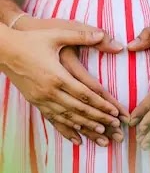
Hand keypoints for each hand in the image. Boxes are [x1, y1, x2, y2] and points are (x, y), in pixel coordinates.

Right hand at [1, 25, 122, 145]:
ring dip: (86, 126)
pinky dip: (67, 129)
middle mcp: (50, 91)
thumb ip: (81, 35)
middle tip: (115, 126)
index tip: (115, 111)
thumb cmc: (31, 40)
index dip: (101, 104)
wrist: (3, 50)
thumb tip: (103, 34)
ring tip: (102, 133)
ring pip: (68, 117)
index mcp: (57, 74)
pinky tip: (77, 138)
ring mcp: (42, 99)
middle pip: (79, 109)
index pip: (85, 94)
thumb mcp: (56, 34)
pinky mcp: (36, 103)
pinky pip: (53, 120)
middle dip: (99, 118)